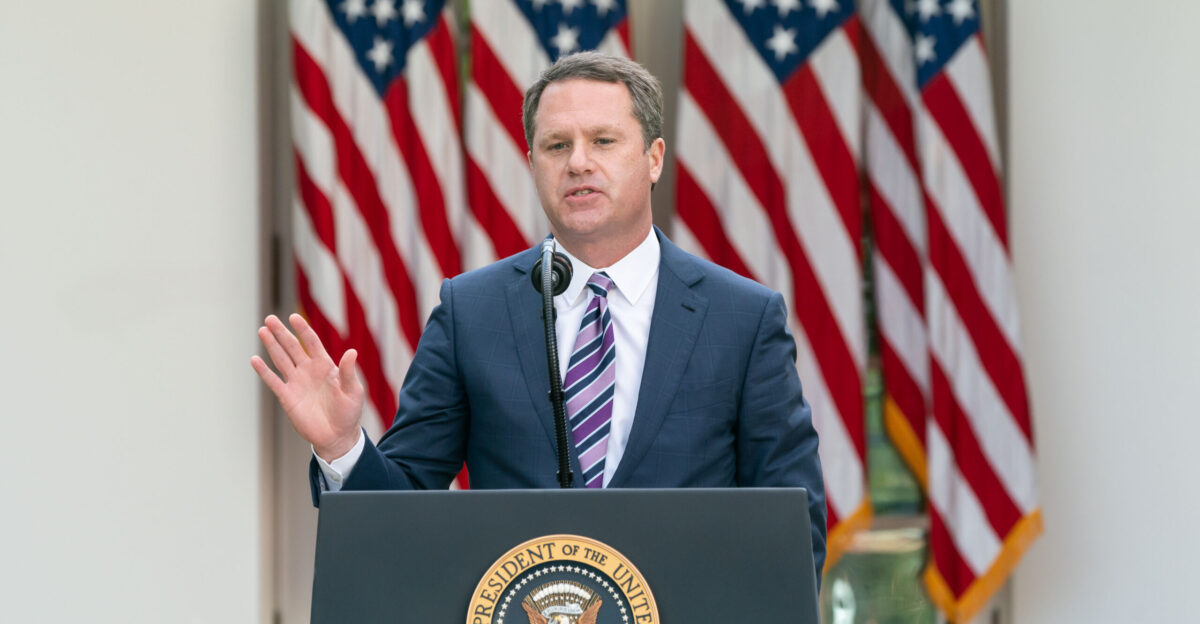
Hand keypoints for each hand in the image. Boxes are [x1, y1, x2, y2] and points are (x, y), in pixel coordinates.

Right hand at [250, 313, 363, 460]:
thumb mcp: (353, 391)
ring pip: (281, 359)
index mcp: (325, 366)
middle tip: (270, 318)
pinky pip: (273, 381)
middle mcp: (308, 370)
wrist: (337, 436)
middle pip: (292, 347)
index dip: (303, 329)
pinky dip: (264, 371)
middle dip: (281, 332)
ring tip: (262, 330)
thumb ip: (348, 372)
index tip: (294, 317)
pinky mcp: (287, 397)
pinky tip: (255, 359)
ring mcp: (296, 382)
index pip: (311, 342)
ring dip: (272, 345)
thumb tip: (352, 351)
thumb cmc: (348, 413)